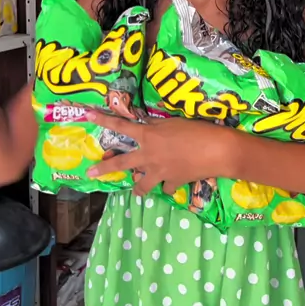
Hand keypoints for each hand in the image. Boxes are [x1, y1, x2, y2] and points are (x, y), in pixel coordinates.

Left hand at [85, 111, 230, 195]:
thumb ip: (157, 126)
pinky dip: (168, 186)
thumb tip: (147, 127)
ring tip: (137, 190)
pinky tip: (173, 183)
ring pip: (142, 185)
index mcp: (149, 136)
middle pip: (122, 163)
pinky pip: (166, 187)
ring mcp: (160, 172)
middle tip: (90, 172)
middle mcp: (149, 155)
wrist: (217, 150)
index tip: (86, 115)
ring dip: (139, 188)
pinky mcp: (173, 182)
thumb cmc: (197, 130)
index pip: (121, 126)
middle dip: (104, 168)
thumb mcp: (175, 122)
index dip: (103, 119)